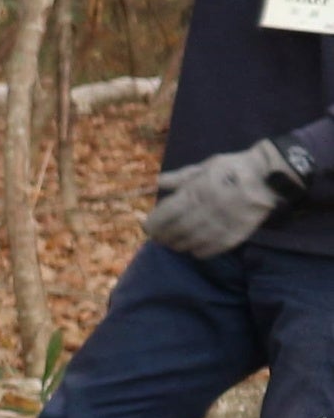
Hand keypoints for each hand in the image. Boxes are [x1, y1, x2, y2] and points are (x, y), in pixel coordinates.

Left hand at [145, 138, 311, 256]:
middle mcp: (205, 211)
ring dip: (177, 245)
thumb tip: (157, 181)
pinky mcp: (234, 236)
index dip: (152, 224)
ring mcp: (220, 225)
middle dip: (163, 237)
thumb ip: (181, 177)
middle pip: (175, 231)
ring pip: (189, 243)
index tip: (147, 227)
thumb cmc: (234, 169)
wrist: (270, 177)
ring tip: (174, 243)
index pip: (165, 215)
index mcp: (196, 192)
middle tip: (159, 238)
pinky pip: (209, 250)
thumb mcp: (206, 166)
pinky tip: (193, 248)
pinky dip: (197, 251)